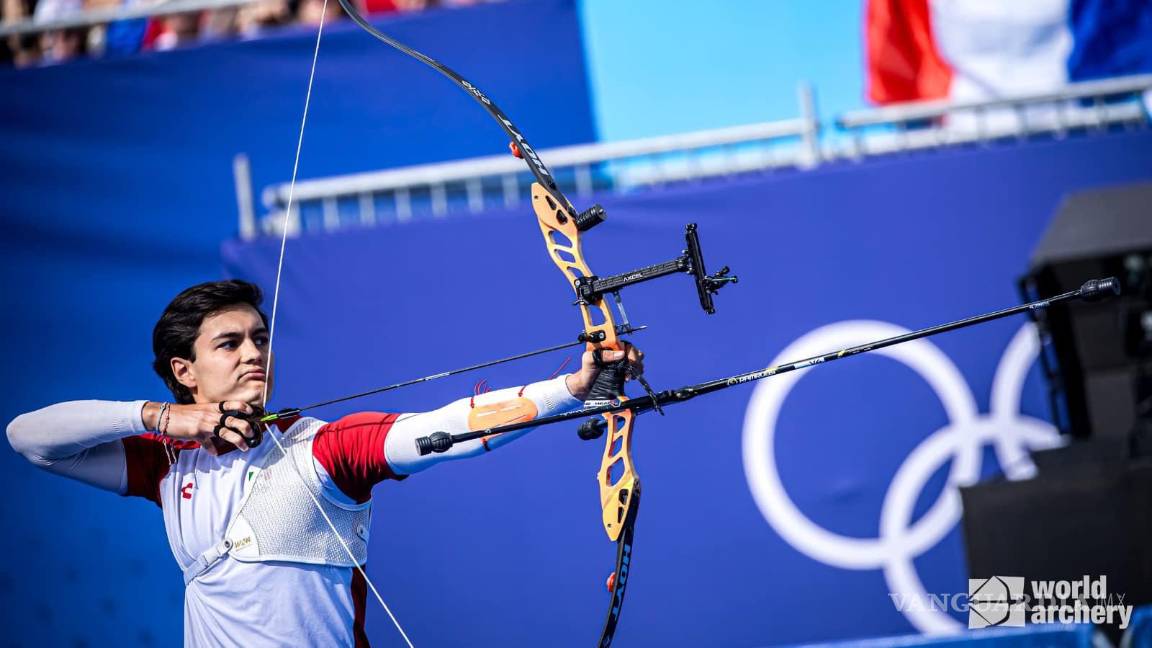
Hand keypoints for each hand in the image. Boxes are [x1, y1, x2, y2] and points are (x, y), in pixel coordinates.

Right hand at [150, 401, 264, 453]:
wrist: (165, 415)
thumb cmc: (183, 414)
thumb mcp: (200, 413)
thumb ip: (212, 420)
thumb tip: (218, 437)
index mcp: (213, 407)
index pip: (233, 404)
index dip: (244, 407)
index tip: (252, 412)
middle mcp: (212, 414)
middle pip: (235, 420)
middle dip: (246, 427)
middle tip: (252, 433)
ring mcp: (205, 423)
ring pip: (226, 432)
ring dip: (238, 440)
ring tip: (245, 446)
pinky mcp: (197, 432)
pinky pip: (208, 443)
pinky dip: (212, 449)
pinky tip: (215, 453)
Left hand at [566, 342, 644, 400]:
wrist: (587, 386)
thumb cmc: (586, 370)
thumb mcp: (589, 359)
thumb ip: (602, 354)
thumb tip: (621, 354)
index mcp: (609, 345)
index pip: (624, 342)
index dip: (629, 350)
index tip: (627, 359)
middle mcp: (617, 351)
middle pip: (632, 350)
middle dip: (635, 359)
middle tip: (631, 368)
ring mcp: (622, 360)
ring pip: (637, 357)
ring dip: (637, 366)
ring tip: (630, 375)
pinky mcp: (625, 370)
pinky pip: (636, 367)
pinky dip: (637, 371)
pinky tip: (631, 377)